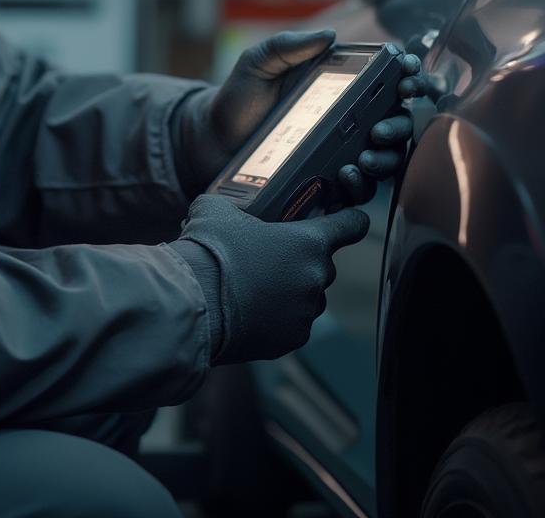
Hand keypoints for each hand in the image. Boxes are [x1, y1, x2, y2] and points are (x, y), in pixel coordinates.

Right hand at [174, 194, 369, 364]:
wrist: (193, 303)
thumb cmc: (209, 251)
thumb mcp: (216, 209)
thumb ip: (233, 204)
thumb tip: (225, 206)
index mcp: (309, 241)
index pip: (352, 225)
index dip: (349, 219)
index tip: (348, 219)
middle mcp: (316, 278)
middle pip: (323, 264)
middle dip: (302, 259)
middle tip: (271, 256)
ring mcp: (305, 312)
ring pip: (309, 297)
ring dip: (293, 290)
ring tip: (258, 285)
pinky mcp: (291, 340)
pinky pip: (294, 323)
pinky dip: (279, 317)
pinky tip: (252, 309)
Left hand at [176, 31, 424, 199]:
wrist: (212, 141)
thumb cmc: (239, 98)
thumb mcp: (258, 63)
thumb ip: (287, 45)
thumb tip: (328, 35)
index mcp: (339, 85)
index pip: (385, 77)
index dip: (406, 74)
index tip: (407, 75)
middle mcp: (347, 117)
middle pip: (395, 119)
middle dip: (399, 122)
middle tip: (381, 127)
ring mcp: (340, 149)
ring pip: (385, 155)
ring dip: (386, 156)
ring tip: (365, 155)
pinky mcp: (328, 179)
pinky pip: (358, 186)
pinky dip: (361, 182)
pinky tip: (347, 174)